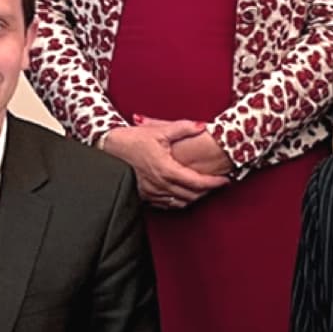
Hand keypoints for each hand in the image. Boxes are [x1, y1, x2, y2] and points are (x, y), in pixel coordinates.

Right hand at [99, 120, 227, 209]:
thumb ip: (183, 128)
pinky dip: (179, 201)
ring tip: (203, 189)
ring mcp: (151, 192)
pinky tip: (183, 193)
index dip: (214, 183)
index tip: (225, 180)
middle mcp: (160, 184)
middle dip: (207, 191)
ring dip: (194, 197)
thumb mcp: (159, 130)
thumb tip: (202, 126)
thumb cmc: (131, 139)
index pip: (197, 182)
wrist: (107, 148)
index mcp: (166, 169)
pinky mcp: (144, 196)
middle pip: (192, 196)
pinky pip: (167, 204)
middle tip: (217, 183)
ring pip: (180, 202)